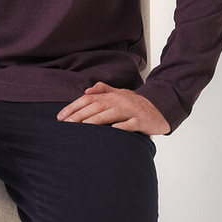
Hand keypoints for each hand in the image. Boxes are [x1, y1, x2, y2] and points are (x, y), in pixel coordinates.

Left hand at [56, 81, 170, 134]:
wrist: (160, 107)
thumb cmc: (135, 103)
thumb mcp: (119, 93)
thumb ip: (103, 90)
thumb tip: (86, 91)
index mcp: (112, 95)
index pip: (88, 99)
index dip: (74, 107)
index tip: (61, 117)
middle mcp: (119, 101)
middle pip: (96, 106)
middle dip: (80, 115)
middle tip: (66, 124)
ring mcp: (131, 110)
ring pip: (111, 114)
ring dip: (96, 120)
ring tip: (82, 127)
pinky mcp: (142, 120)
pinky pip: (130, 124)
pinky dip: (121, 127)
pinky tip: (112, 130)